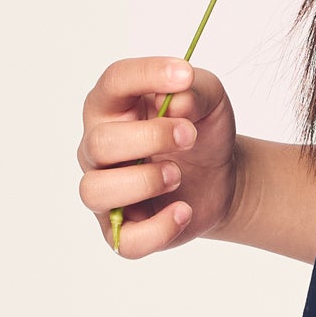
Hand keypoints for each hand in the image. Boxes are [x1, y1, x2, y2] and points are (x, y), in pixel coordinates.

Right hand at [77, 57, 237, 256]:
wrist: (221, 176)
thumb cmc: (200, 131)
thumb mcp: (211, 100)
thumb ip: (197, 90)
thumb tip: (177, 101)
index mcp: (112, 107)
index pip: (113, 82)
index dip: (146, 75)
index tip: (184, 75)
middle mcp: (97, 148)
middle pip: (99, 143)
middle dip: (149, 138)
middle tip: (189, 136)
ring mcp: (105, 191)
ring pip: (94, 191)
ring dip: (142, 182)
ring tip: (179, 174)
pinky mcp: (122, 229)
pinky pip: (125, 241)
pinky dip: (158, 229)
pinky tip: (184, 211)